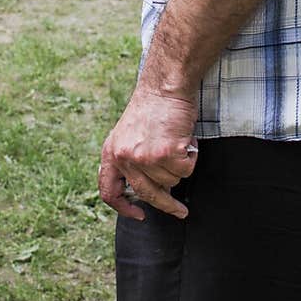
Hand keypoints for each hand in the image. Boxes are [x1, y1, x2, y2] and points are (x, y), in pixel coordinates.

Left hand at [98, 83, 197, 220]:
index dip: (123, 208)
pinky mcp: (166, 153)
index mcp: (111, 153)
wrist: (164, 86)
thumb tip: (144, 189)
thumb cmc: (152, 108)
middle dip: (166, 205)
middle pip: (147, 194)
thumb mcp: (128, 134)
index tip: (139, 214)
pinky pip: (185, 170)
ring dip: (180, 165)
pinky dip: (191, 157)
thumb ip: (129, 159)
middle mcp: (125, 158)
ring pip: (171, 181)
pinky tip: (186, 139)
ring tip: (178, 141)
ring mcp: (145, 157)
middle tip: (180, 211)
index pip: (109, 191)